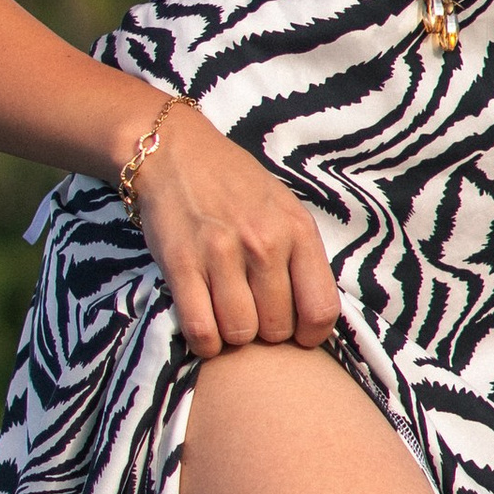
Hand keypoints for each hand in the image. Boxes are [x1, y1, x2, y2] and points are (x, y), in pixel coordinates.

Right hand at [128, 102, 339, 359]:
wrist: (173, 152)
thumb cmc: (233, 184)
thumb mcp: (283, 207)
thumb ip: (301, 255)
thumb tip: (312, 316)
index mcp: (296, 230)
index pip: (320, 310)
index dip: (310, 335)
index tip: (296, 333)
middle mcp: (263, 243)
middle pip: (277, 329)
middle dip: (266, 332)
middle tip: (252, 314)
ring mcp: (221, 254)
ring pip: (240, 334)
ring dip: (233, 336)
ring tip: (226, 315)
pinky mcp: (181, 265)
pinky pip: (201, 331)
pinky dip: (204, 341)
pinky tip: (204, 325)